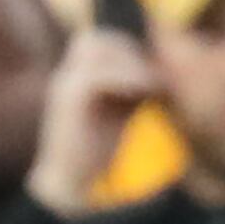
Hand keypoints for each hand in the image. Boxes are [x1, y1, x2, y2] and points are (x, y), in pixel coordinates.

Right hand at [27, 28, 162, 215]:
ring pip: (96, 47)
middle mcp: (67, 76)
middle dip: (129, 51)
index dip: (127, 48)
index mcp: (77, 77)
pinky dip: (124, 77)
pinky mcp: (69, 100)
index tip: (152, 70)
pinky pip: (97, 74)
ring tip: (150, 83)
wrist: (67, 185)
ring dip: (129, 61)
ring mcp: (65, 85)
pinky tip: (141, 92)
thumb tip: (159, 73)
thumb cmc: (94, 154)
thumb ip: (131, 90)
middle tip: (153, 75)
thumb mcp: (118, 114)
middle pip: (97, 38)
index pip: (99, 40)